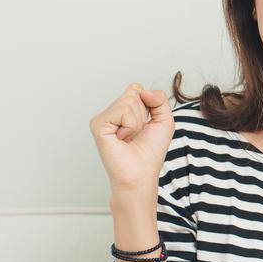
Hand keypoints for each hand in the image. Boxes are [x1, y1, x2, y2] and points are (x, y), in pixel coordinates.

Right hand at [89, 82, 175, 196]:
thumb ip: (160, 99)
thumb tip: (143, 91)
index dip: (148, 104)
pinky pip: (123, 110)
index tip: (145, 124)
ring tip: (129, 137)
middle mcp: (110, 112)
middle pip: (134, 92)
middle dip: (143, 113)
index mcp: (122, 110)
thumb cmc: (151, 151)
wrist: (141, 173)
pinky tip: (122, 138)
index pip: (136, 88)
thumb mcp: (164, 120)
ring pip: (129, 100)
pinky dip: (130, 125)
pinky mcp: (98, 124)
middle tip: (136, 134)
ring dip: (137, 121)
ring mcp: (102, 118)